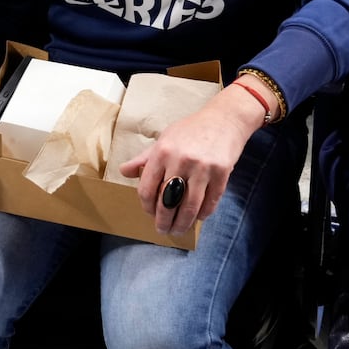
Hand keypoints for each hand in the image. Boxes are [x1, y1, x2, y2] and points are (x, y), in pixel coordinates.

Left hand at [118, 85, 258, 236]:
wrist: (224, 119)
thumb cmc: (190, 130)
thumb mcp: (164, 139)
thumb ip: (144, 158)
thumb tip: (124, 172)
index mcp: (162, 152)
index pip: (147, 188)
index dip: (146, 206)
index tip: (149, 212)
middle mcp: (181, 161)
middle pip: (167, 202)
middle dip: (163, 221)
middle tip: (162, 230)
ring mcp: (202, 168)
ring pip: (189, 207)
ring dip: (183, 223)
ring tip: (178, 230)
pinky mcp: (222, 173)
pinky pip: (210, 202)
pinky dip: (203, 214)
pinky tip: (198, 218)